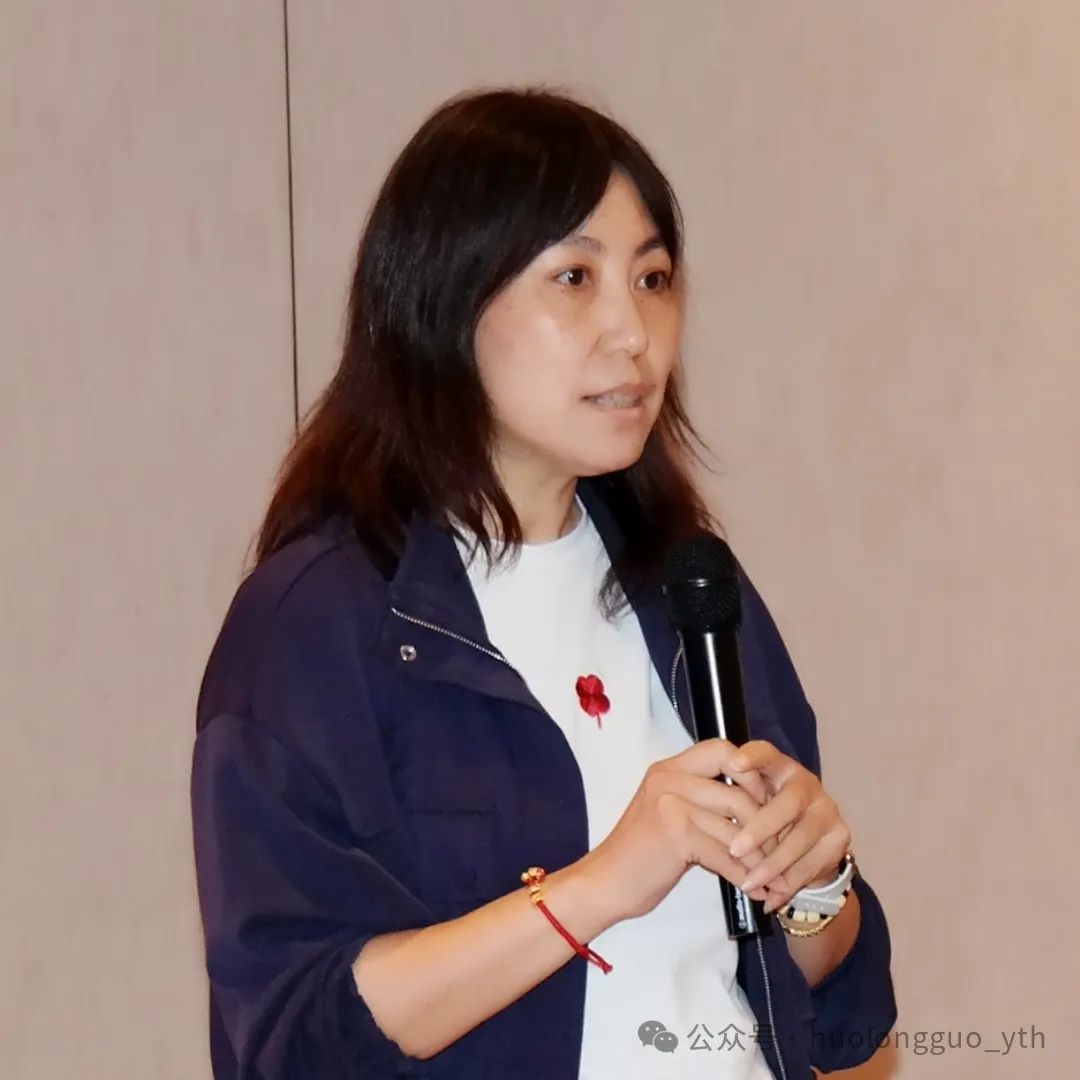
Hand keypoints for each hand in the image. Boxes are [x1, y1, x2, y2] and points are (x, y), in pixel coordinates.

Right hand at [585, 738, 789, 921]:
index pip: (722, 749)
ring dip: (760, 860)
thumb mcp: (667, 812)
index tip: (761, 802)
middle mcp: (668, 779)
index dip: (750, 773)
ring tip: (773, 879)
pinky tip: (753, 891)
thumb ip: (700, 799)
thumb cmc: (640, 853)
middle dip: (765, 827)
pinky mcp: (675, 835)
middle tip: (777, 849)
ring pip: (736, 829)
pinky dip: (744, 878)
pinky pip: (726, 855)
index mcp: (668, 769)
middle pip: (738, 793)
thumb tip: (753, 803)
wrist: (604, 883)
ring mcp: (670, 804)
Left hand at [725, 740, 850, 913]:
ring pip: (799, 839)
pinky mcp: (839, 837)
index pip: (766, 753)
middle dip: (760, 829)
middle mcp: (805, 783)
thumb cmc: (764, 818)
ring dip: (772, 865)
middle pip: (785, 804)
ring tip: (749, 883)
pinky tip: (771, 898)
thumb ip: (731, 800)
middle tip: (735, 849)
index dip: (751, 757)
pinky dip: (789, 884)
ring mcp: (826, 809)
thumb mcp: (748, 803)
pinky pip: (812, 864)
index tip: (732, 763)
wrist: (807, 847)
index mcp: (778, 767)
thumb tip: (694, 809)